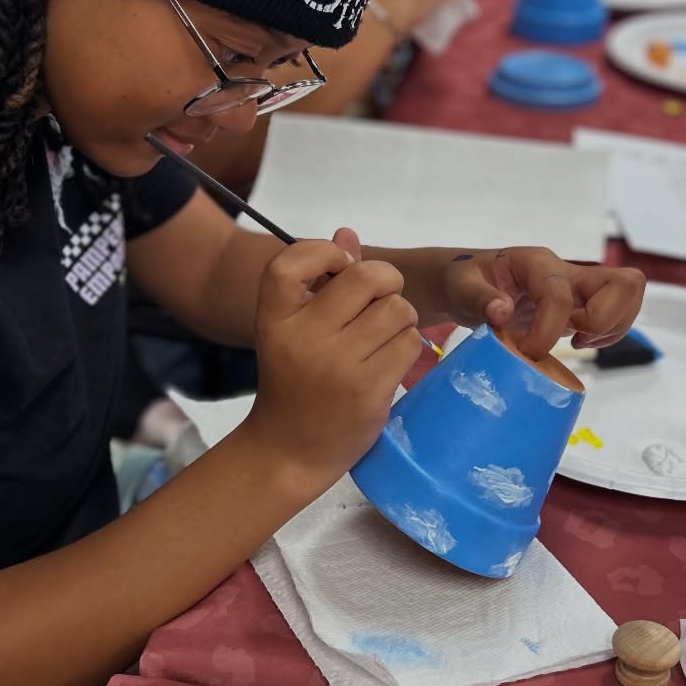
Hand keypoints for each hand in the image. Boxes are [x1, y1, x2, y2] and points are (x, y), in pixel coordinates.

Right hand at [247, 230, 420, 492]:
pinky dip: (407, 347)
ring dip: (400, 319)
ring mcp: (336, 365)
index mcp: (275, 317)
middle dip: (386, 282)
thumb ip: (321, 280)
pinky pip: (410, 343)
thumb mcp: (294, 330)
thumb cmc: (295, 381)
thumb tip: (348, 234)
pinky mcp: (368, 390)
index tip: (340, 267)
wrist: (289, 450)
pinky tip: (389, 362)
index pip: (293, 259)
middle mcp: (303, 337)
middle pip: (367, 277)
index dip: (326, 252)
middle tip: (381, 302)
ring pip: (397, 310)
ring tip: (382, 338)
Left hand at [440, 248, 645, 360]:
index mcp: (535, 263)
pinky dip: (607, 335)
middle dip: (602, 321)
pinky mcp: (585, 304)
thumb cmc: (464, 282)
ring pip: (628, 297)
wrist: (469, 284)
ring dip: (610, 329)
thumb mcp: (459, 287)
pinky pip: (618, 315)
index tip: (529, 352)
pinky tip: (576, 343)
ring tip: (574, 341)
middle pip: (623, 283)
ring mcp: (580, 287)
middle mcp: (566, 270)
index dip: (549, 329)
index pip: (560, 293)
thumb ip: (478, 298)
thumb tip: (501, 312)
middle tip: (570, 339)